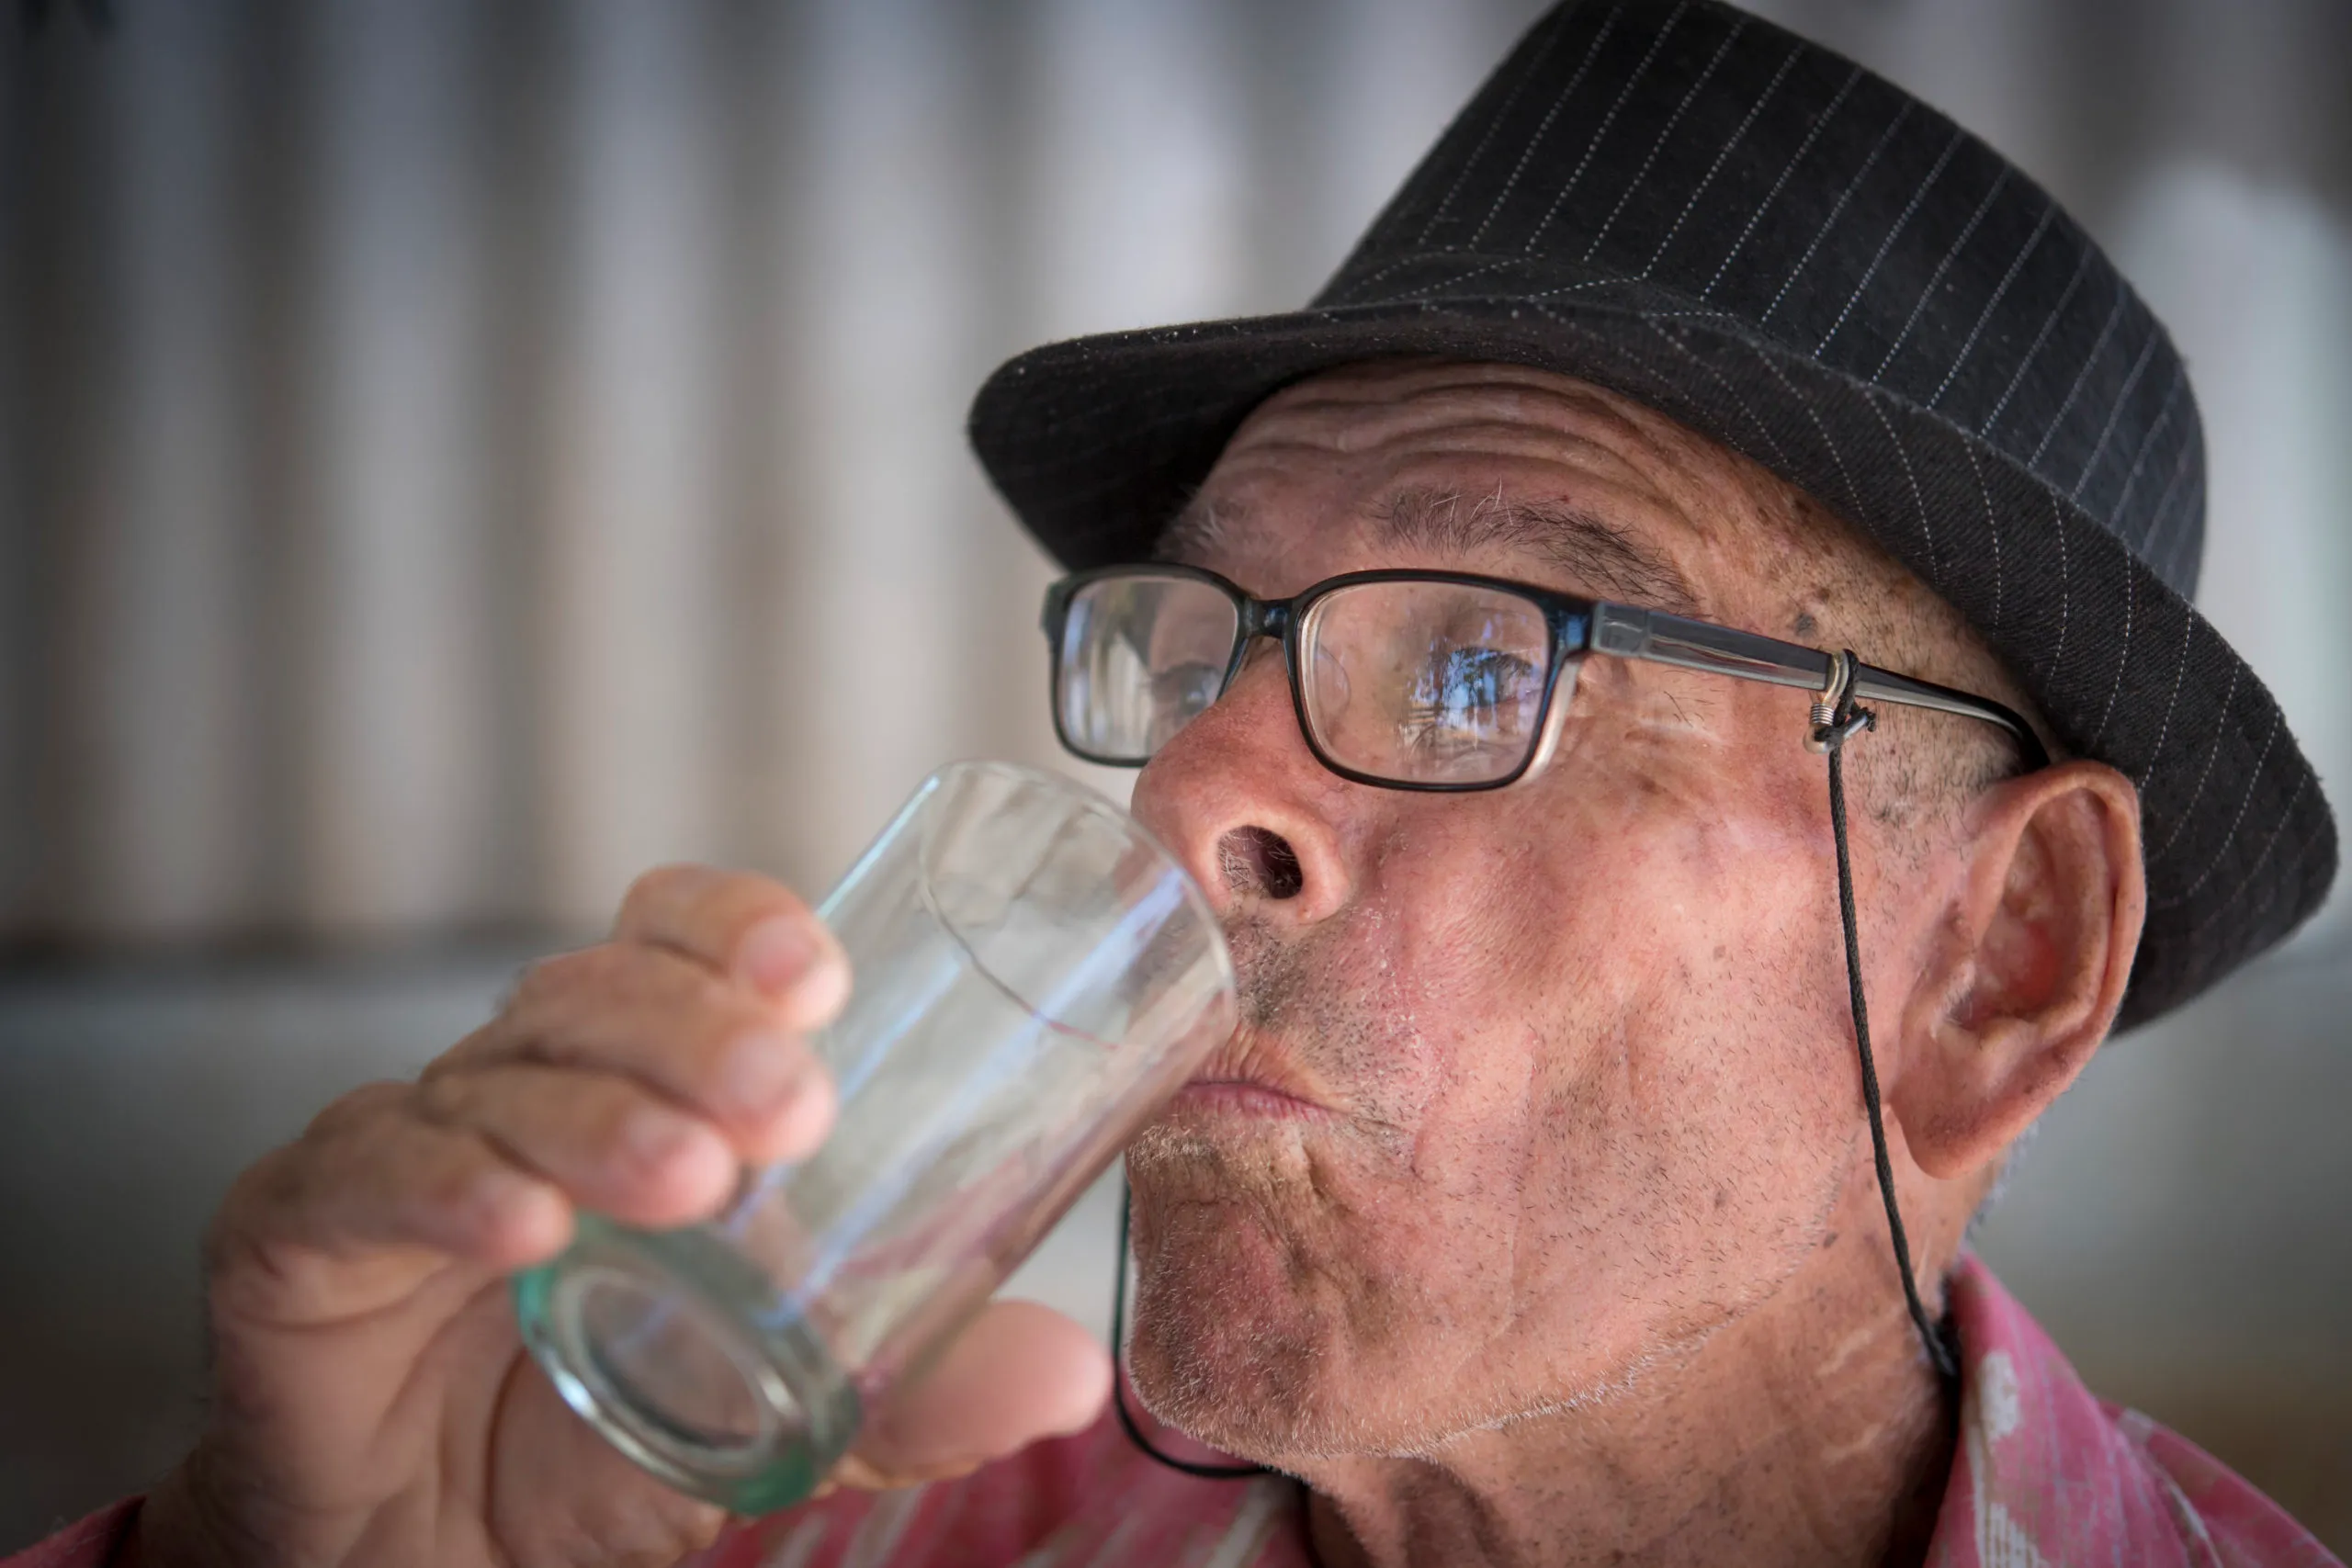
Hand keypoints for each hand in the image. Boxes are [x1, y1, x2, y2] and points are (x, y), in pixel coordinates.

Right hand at [130, 867, 1112, 1567]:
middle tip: (786, 1101)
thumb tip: (1073, 1370)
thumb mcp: (779, 1413)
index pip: (672, 944)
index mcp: (629, 1079)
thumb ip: (911, 1393)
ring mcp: (405, 1145)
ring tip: (687, 1181)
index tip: (817, 973)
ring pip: (495, 1078)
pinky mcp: (299, 1230)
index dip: (734, 928)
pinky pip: (364, 1179)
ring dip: (597, 1117)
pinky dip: (441, 1191)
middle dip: (691, 1029)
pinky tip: (518, 1228)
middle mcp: (518, 1083)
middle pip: (593, 992)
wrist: (430, 1560)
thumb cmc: (596, 1436)